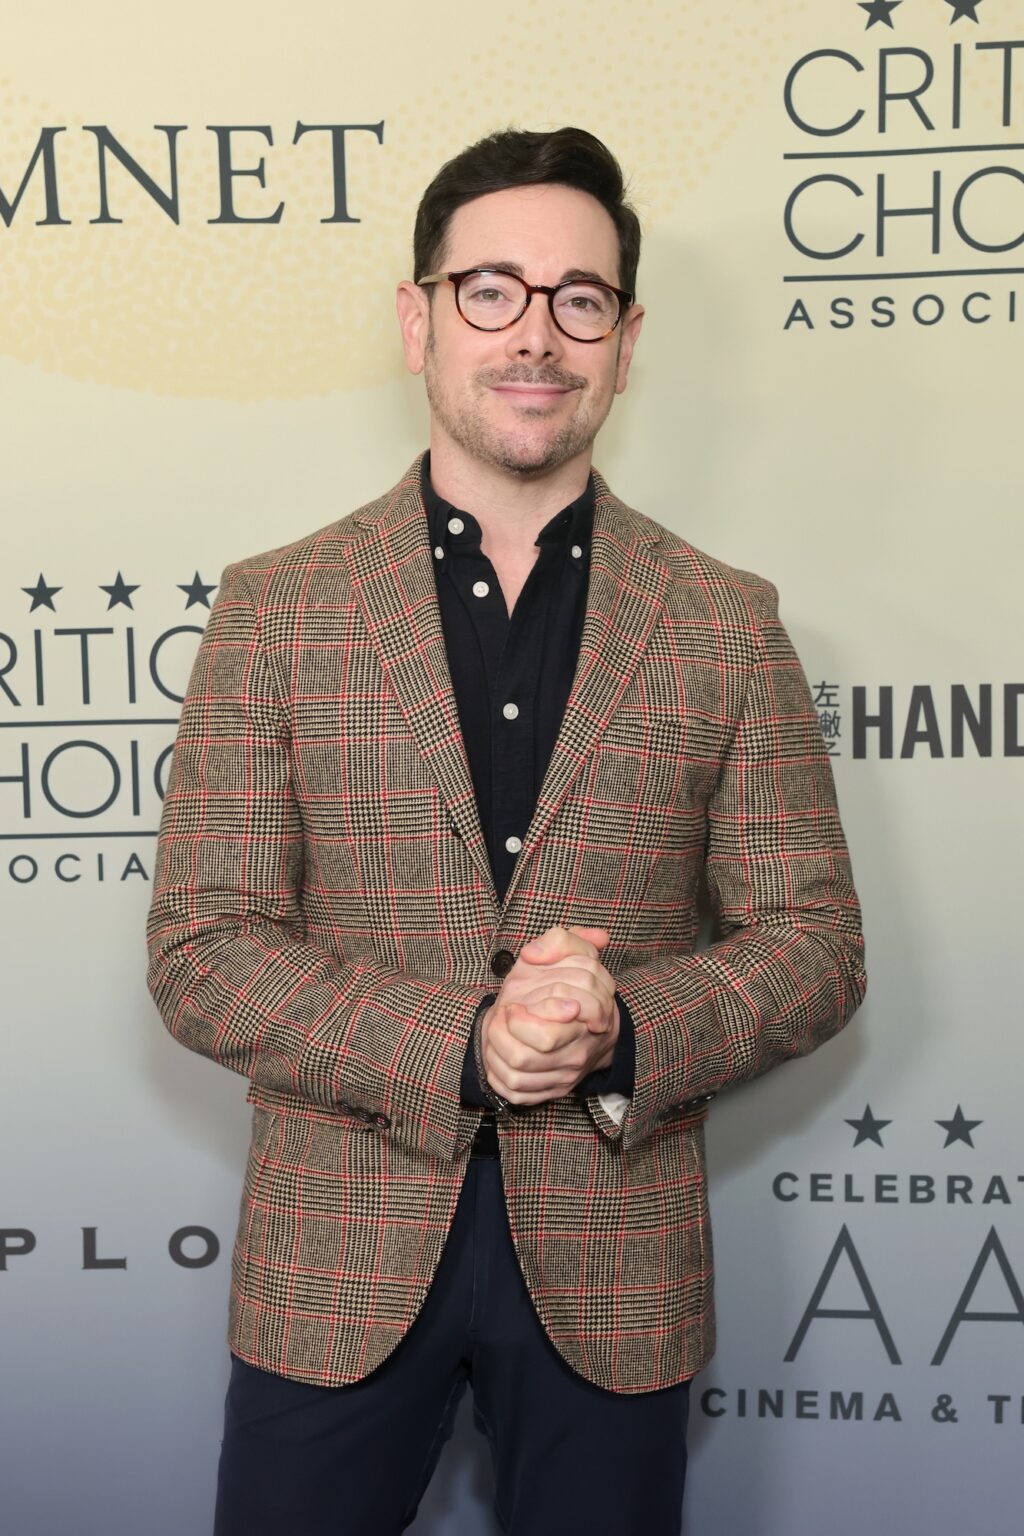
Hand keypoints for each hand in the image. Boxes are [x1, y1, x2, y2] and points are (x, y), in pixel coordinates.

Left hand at [480, 925, 619, 1105]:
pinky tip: (497, 1051)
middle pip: (538, 1046)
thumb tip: (533, 954)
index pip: (561, 1019)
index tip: (516, 999)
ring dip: (497, 1044)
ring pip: (520, 1068)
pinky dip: (497, 1070)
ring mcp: (567, 1074)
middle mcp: (582, 1050)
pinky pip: (516, 1089)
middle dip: (508, 1027)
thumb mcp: (568, 954)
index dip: (531, 1010)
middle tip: (505, 1011)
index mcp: (593, 1017)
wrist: (579, 1025)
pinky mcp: (550, 1091)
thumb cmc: (567, 986)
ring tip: (497, 1026)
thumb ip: (560, 941)